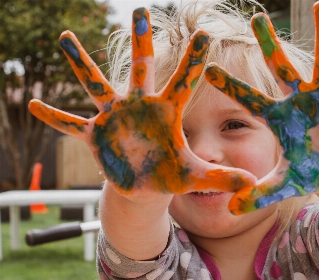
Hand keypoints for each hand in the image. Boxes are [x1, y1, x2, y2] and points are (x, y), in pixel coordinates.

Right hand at [29, 8, 254, 198]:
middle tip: (140, 10)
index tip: (204, 33)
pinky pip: (71, 124)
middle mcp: (140, 106)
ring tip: (66, 37)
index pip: (184, 82)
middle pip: (140, 68)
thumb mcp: (194, 176)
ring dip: (81, 64)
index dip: (193, 60)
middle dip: (140, 41)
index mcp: (167, 112)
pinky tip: (32, 105)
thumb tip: (250, 184)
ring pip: (96, 85)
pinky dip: (54, 117)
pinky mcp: (96, 135)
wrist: (145, 185)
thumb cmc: (170, 174)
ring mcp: (115, 117)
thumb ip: (220, 177)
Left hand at [205, 0, 318, 213]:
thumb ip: (257, 195)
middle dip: (270, 44)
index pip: (249, 99)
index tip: (206, 67)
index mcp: (279, 118)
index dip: (230, 85)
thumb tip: (229, 211)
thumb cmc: (307, 173)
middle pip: (281, 69)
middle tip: (257, 17)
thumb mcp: (282, 185)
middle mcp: (299, 101)